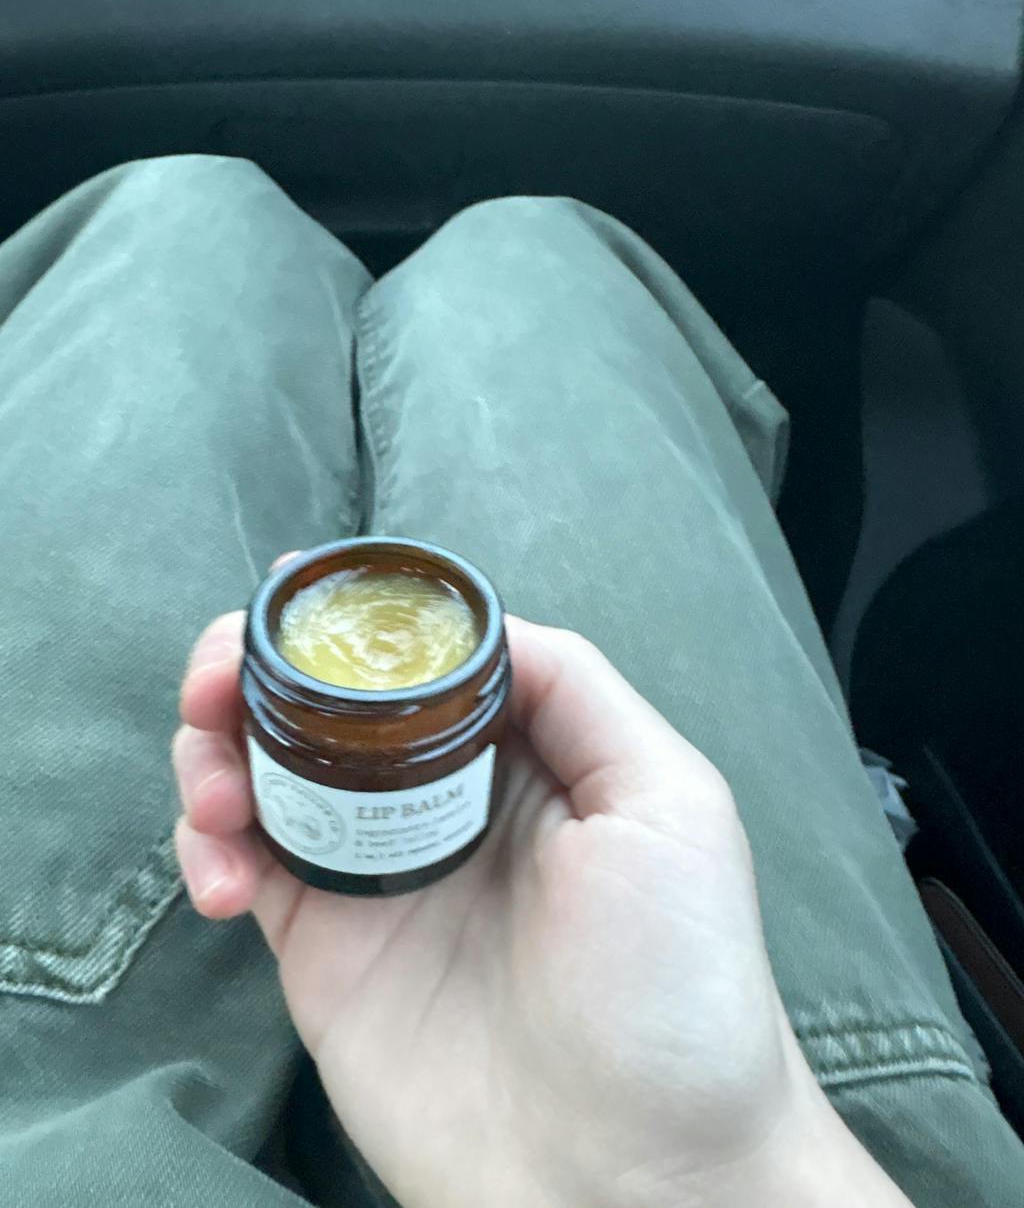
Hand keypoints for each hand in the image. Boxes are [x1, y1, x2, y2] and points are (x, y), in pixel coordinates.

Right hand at [173, 606, 908, 1207]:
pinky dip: (204, 847)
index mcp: (521, 752)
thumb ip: (579, 692)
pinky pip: (239, 865)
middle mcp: (442, 799)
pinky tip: (219, 877)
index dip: (354, 622)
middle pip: (325, 703)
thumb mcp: (669, 804)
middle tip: (219, 683)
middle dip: (259, 671)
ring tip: (215, 790)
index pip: (418, 660)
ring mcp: (376, 872)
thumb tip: (486, 626)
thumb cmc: (675, 984)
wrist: (632, 1173)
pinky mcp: (322, 946)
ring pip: (265, 771)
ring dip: (212, 751)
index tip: (295, 599)